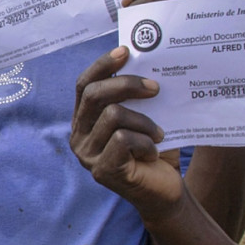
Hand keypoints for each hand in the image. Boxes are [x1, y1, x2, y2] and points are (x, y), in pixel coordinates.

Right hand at [71, 47, 184, 221]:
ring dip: (144, 122)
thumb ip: (135, 97)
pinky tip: (152, 154)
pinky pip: (123, 139)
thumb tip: (146, 62)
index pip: (84, 85)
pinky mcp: (101, 170)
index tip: (126, 51)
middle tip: (155, 87)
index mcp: (84, 121)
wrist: (165, 193)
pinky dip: (145, 142)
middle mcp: (79, 137)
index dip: (102, 65)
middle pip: (95, 95)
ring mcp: (87, 155)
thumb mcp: (142, 118)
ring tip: (158, 134)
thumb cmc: (153, 151)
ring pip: (113, 116)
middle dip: (126, 84)